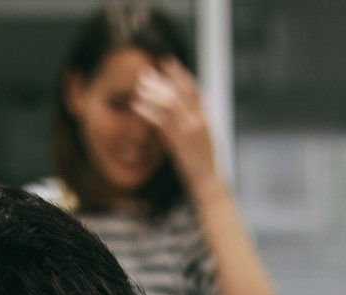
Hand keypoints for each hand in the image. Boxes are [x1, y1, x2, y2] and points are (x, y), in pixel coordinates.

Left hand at [132, 59, 219, 193]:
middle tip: (146, 72)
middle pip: (179, 93)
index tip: (167, 61)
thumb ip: (193, 121)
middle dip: (162, 80)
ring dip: (153, 93)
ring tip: (139, 86)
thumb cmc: (204, 162)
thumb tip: (179, 109)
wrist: (209, 182)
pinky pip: (161, 123)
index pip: (193, 89)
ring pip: (170, 104)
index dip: (179, 74)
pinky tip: (136, 106)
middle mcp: (199, 121)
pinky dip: (148, 112)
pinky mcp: (179, 142)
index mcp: (205, 118)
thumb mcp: (203, 137)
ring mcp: (190, 131)